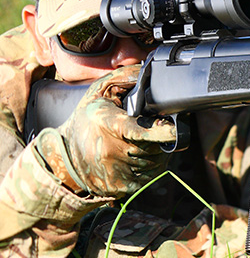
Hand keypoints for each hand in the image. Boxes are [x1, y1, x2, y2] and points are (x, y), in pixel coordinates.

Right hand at [34, 65, 175, 197]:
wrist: (67, 159)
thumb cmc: (86, 121)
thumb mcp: (99, 92)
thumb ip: (125, 77)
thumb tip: (150, 70)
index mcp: (109, 126)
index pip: (140, 131)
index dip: (162, 130)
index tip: (174, 129)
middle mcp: (116, 152)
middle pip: (157, 142)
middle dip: (161, 133)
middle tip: (149, 125)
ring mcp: (123, 173)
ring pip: (159, 157)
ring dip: (158, 147)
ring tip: (139, 139)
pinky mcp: (129, 187)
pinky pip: (154, 172)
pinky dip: (152, 161)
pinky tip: (137, 153)